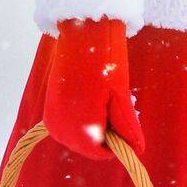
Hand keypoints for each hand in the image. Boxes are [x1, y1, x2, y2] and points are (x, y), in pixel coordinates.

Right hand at [43, 16, 145, 161]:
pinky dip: (81, 119)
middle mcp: (60, 130)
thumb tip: (137, 149)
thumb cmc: (105, 61)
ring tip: (100, 96)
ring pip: (79, 137)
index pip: (101, 153)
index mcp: (79, 129)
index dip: (117, 140)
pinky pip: (69, 127)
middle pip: (89, 146)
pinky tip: (89, 97)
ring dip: (93, 125)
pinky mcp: (49, 111)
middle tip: (112, 102)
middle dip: (104, 132)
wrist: (82, 33)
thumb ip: (127, 126)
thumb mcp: (121, 95)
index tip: (123, 117)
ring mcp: (52, 121)